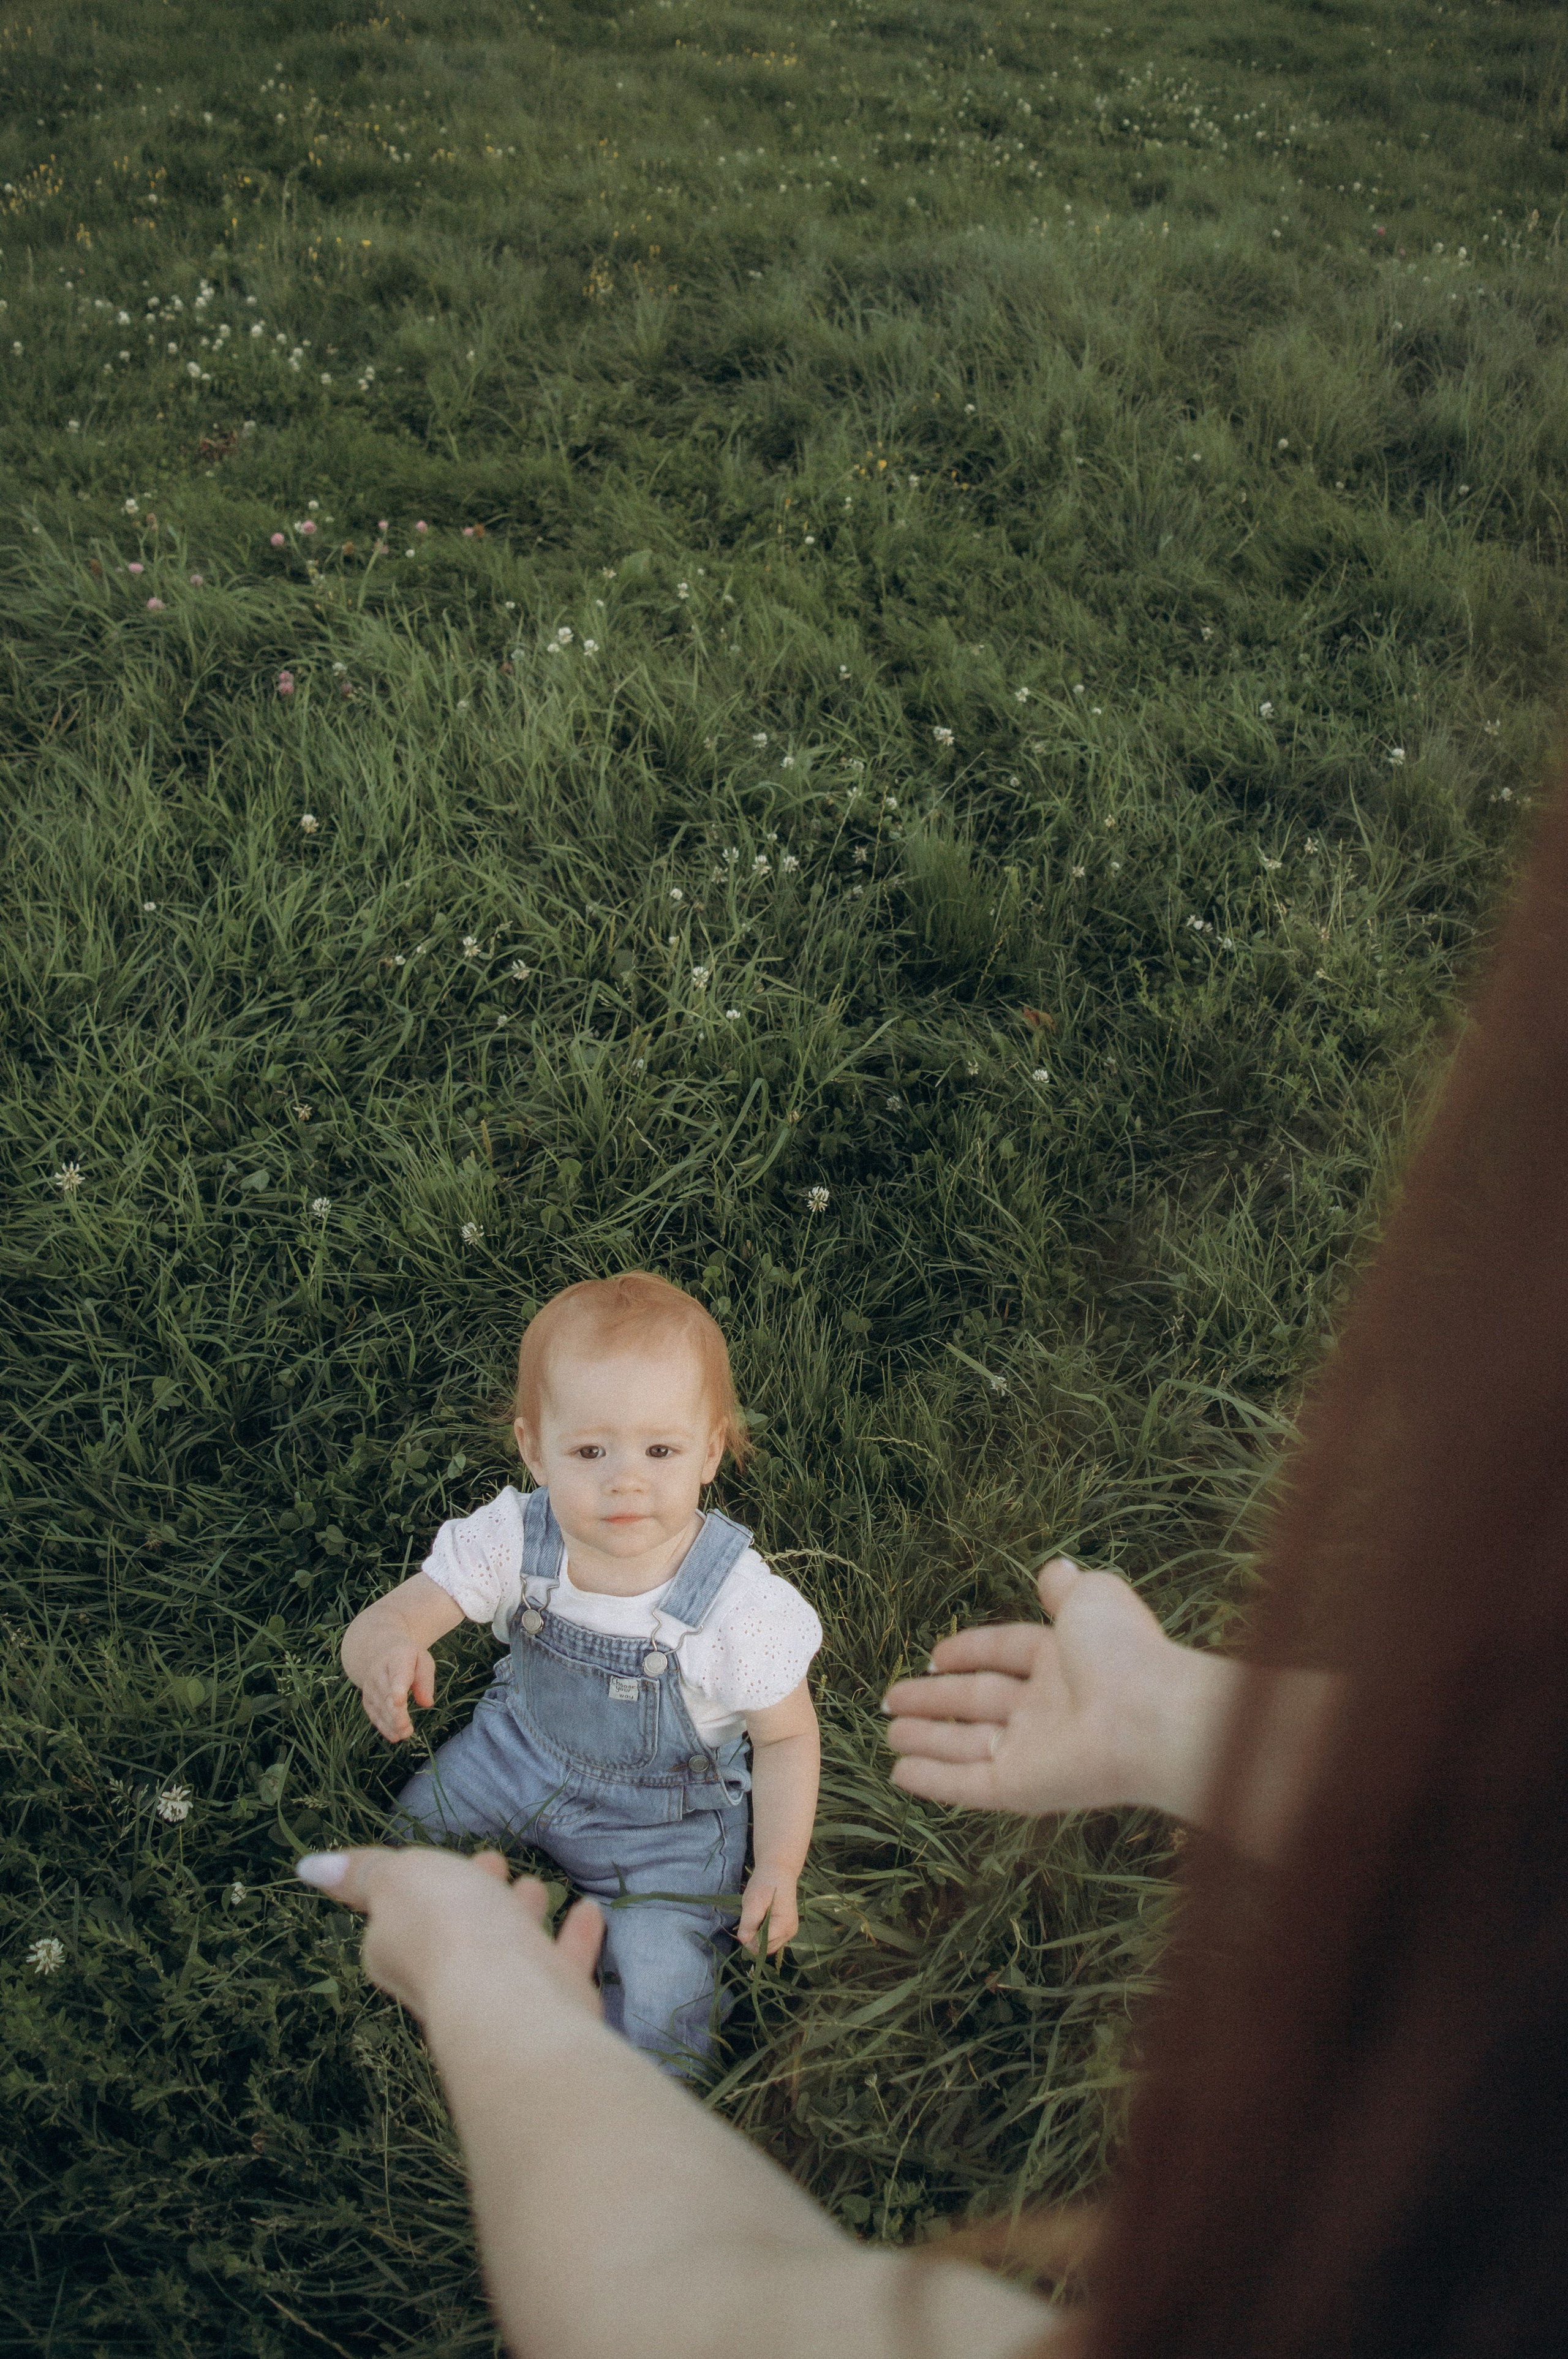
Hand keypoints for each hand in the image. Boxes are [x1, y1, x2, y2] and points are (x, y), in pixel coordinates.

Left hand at [296, 1846, 606, 2027]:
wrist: (510, 2001)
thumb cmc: (446, 1929)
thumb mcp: (398, 1879)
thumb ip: (363, 1872)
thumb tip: (309, 1867)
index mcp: (401, 1951)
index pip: (408, 1913)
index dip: (430, 1881)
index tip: (451, 1859)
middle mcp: (447, 1980)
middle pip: (461, 1931)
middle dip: (475, 1896)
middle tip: (495, 1864)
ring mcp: (502, 1996)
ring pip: (511, 1948)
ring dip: (519, 1915)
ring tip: (535, 1887)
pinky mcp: (550, 2006)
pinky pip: (561, 1964)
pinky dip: (573, 1938)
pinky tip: (588, 1914)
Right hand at [348, 1629, 436, 1743]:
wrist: (377, 1651)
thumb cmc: (407, 1657)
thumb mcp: (422, 1660)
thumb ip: (425, 1680)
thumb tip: (427, 1703)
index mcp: (397, 1657)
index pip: (397, 1674)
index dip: (397, 1688)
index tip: (399, 1701)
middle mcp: (378, 1672)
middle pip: (387, 1695)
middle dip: (396, 1713)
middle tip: (406, 1728)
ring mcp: (370, 1686)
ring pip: (380, 1708)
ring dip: (391, 1723)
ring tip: (405, 1734)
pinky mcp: (367, 1699)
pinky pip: (374, 1714)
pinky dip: (384, 1726)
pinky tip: (395, 1736)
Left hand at [736, 1867, 798, 1955]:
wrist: (778, 1872)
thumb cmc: (765, 1884)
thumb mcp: (753, 1901)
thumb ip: (749, 1923)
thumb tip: (744, 1941)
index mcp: (783, 1926)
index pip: (761, 1945)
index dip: (749, 1937)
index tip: (746, 1920)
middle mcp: (790, 1933)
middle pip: (765, 1949)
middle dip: (753, 1938)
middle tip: (750, 1917)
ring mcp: (790, 1932)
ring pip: (768, 1946)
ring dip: (758, 1936)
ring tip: (757, 1916)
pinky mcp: (787, 1930)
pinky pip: (772, 1940)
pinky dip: (763, 1933)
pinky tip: (762, 1918)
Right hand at [882, 1557, 1188, 1818]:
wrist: (1150, 1719)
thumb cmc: (1124, 1653)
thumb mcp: (1092, 1599)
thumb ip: (1065, 1588)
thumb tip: (1056, 1568)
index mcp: (1063, 1660)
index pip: (1004, 1653)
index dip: (969, 1651)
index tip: (935, 1655)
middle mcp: (1046, 1708)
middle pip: (977, 1701)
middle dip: (934, 1700)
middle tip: (892, 1699)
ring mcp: (1032, 1751)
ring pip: (966, 1744)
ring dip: (926, 1739)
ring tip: (888, 1732)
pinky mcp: (1021, 1788)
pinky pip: (967, 1785)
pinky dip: (932, 1781)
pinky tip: (898, 1773)